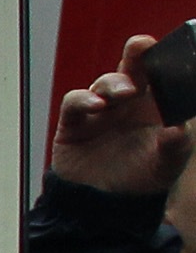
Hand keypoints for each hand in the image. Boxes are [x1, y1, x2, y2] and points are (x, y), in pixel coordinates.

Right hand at [49, 36, 186, 199]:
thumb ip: (176, 146)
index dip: (162, 59)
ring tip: (122, 93)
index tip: (167, 48)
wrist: (102, 207)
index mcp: (156, 107)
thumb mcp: (167, 166)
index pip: (160, 76)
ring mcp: (101, 111)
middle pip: (132, 69)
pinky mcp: (74, 123)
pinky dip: (83, 99)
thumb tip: (178, 127)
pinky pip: (75, 102)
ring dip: (113, 83)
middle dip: (136, 54)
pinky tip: (96, 106)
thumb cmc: (140, 181)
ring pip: (105, 83)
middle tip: (141, 45)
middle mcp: (129, 104)